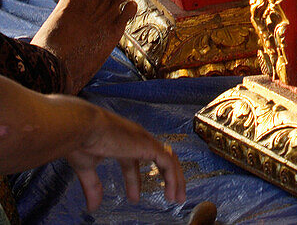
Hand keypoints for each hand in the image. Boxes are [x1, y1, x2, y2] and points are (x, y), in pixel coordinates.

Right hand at [67, 102, 185, 210]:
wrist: (84, 127)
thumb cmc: (82, 140)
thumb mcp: (87, 167)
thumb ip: (93, 186)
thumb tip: (93, 207)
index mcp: (121, 142)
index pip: (132, 162)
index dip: (134, 182)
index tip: (134, 198)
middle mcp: (136, 139)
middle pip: (158, 158)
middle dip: (166, 177)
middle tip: (171, 195)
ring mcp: (144, 141)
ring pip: (168, 159)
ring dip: (175, 179)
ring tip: (177, 197)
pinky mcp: (148, 146)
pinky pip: (167, 162)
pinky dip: (173, 177)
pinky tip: (172, 192)